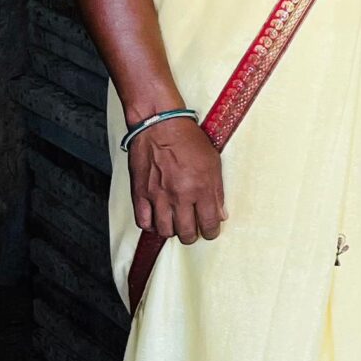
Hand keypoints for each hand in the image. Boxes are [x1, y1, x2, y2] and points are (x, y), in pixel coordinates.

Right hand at [129, 117, 226, 243]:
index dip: (211, 232)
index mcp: (201, 188)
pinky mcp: (140, 193)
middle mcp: (180, 196)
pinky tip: (157, 219)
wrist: (160, 124)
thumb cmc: (188, 139)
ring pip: (165, 231)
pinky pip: (143, 222)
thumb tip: (220, 214)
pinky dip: (151, 225)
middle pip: (186, 233)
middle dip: (191, 235)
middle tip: (192, 230)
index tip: (210, 231)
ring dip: (172, 231)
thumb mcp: (213, 161)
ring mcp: (158, 196)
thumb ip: (217, 191)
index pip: (209, 224)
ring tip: (175, 223)